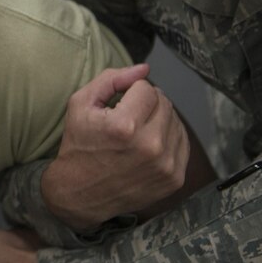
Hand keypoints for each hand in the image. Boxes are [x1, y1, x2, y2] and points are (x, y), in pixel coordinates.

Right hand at [41, 64, 189, 229]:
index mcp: (125, 126)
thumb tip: (144, 69)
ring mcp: (166, 165)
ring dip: (159, 119)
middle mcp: (150, 146)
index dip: (129, 91)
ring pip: (176, 120)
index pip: (146, 88)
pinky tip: (148, 143)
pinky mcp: (175, 178)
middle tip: (127, 116)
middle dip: (146, 103)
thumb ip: (111, 79)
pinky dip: (167, 137)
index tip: (116, 105)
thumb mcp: (80, 104)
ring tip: (137, 130)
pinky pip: (182, 142)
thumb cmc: (79, 146)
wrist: (80, 194)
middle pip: (164, 102)